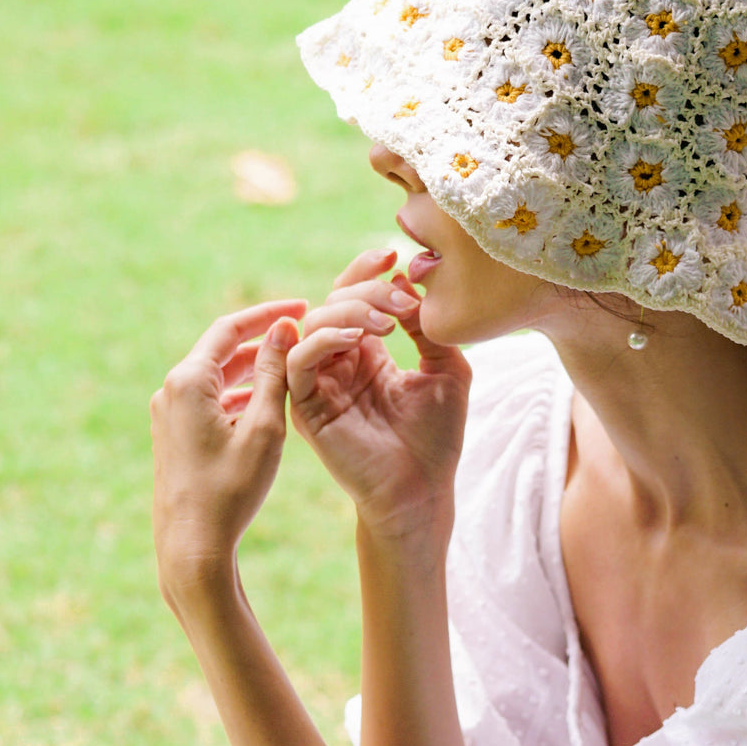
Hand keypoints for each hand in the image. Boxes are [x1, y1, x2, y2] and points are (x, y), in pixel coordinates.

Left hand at [150, 298, 307, 601]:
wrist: (192, 547)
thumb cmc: (231, 489)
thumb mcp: (265, 428)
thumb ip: (275, 374)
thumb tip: (283, 329)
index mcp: (189, 381)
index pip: (230, 328)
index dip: (269, 314)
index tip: (302, 306)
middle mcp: (171, 391)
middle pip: (223, 350)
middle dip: (264, 341)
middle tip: (305, 334)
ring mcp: (169, 414)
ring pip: (218, 376)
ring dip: (255, 370)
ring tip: (295, 368)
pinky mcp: (173, 435)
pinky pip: (211, 400)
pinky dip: (241, 394)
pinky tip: (267, 404)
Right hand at [287, 250, 471, 543]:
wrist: (424, 491)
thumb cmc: (437, 439)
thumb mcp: (448, 369)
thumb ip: (429, 327)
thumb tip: (409, 279)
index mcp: (368, 353)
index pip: (354, 297)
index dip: (367, 270)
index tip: (393, 253)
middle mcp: (339, 364)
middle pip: (333, 302)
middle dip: (368, 291)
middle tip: (403, 300)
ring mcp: (321, 385)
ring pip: (312, 323)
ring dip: (349, 311)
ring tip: (388, 322)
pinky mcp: (308, 408)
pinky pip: (298, 361)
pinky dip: (323, 340)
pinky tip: (357, 339)